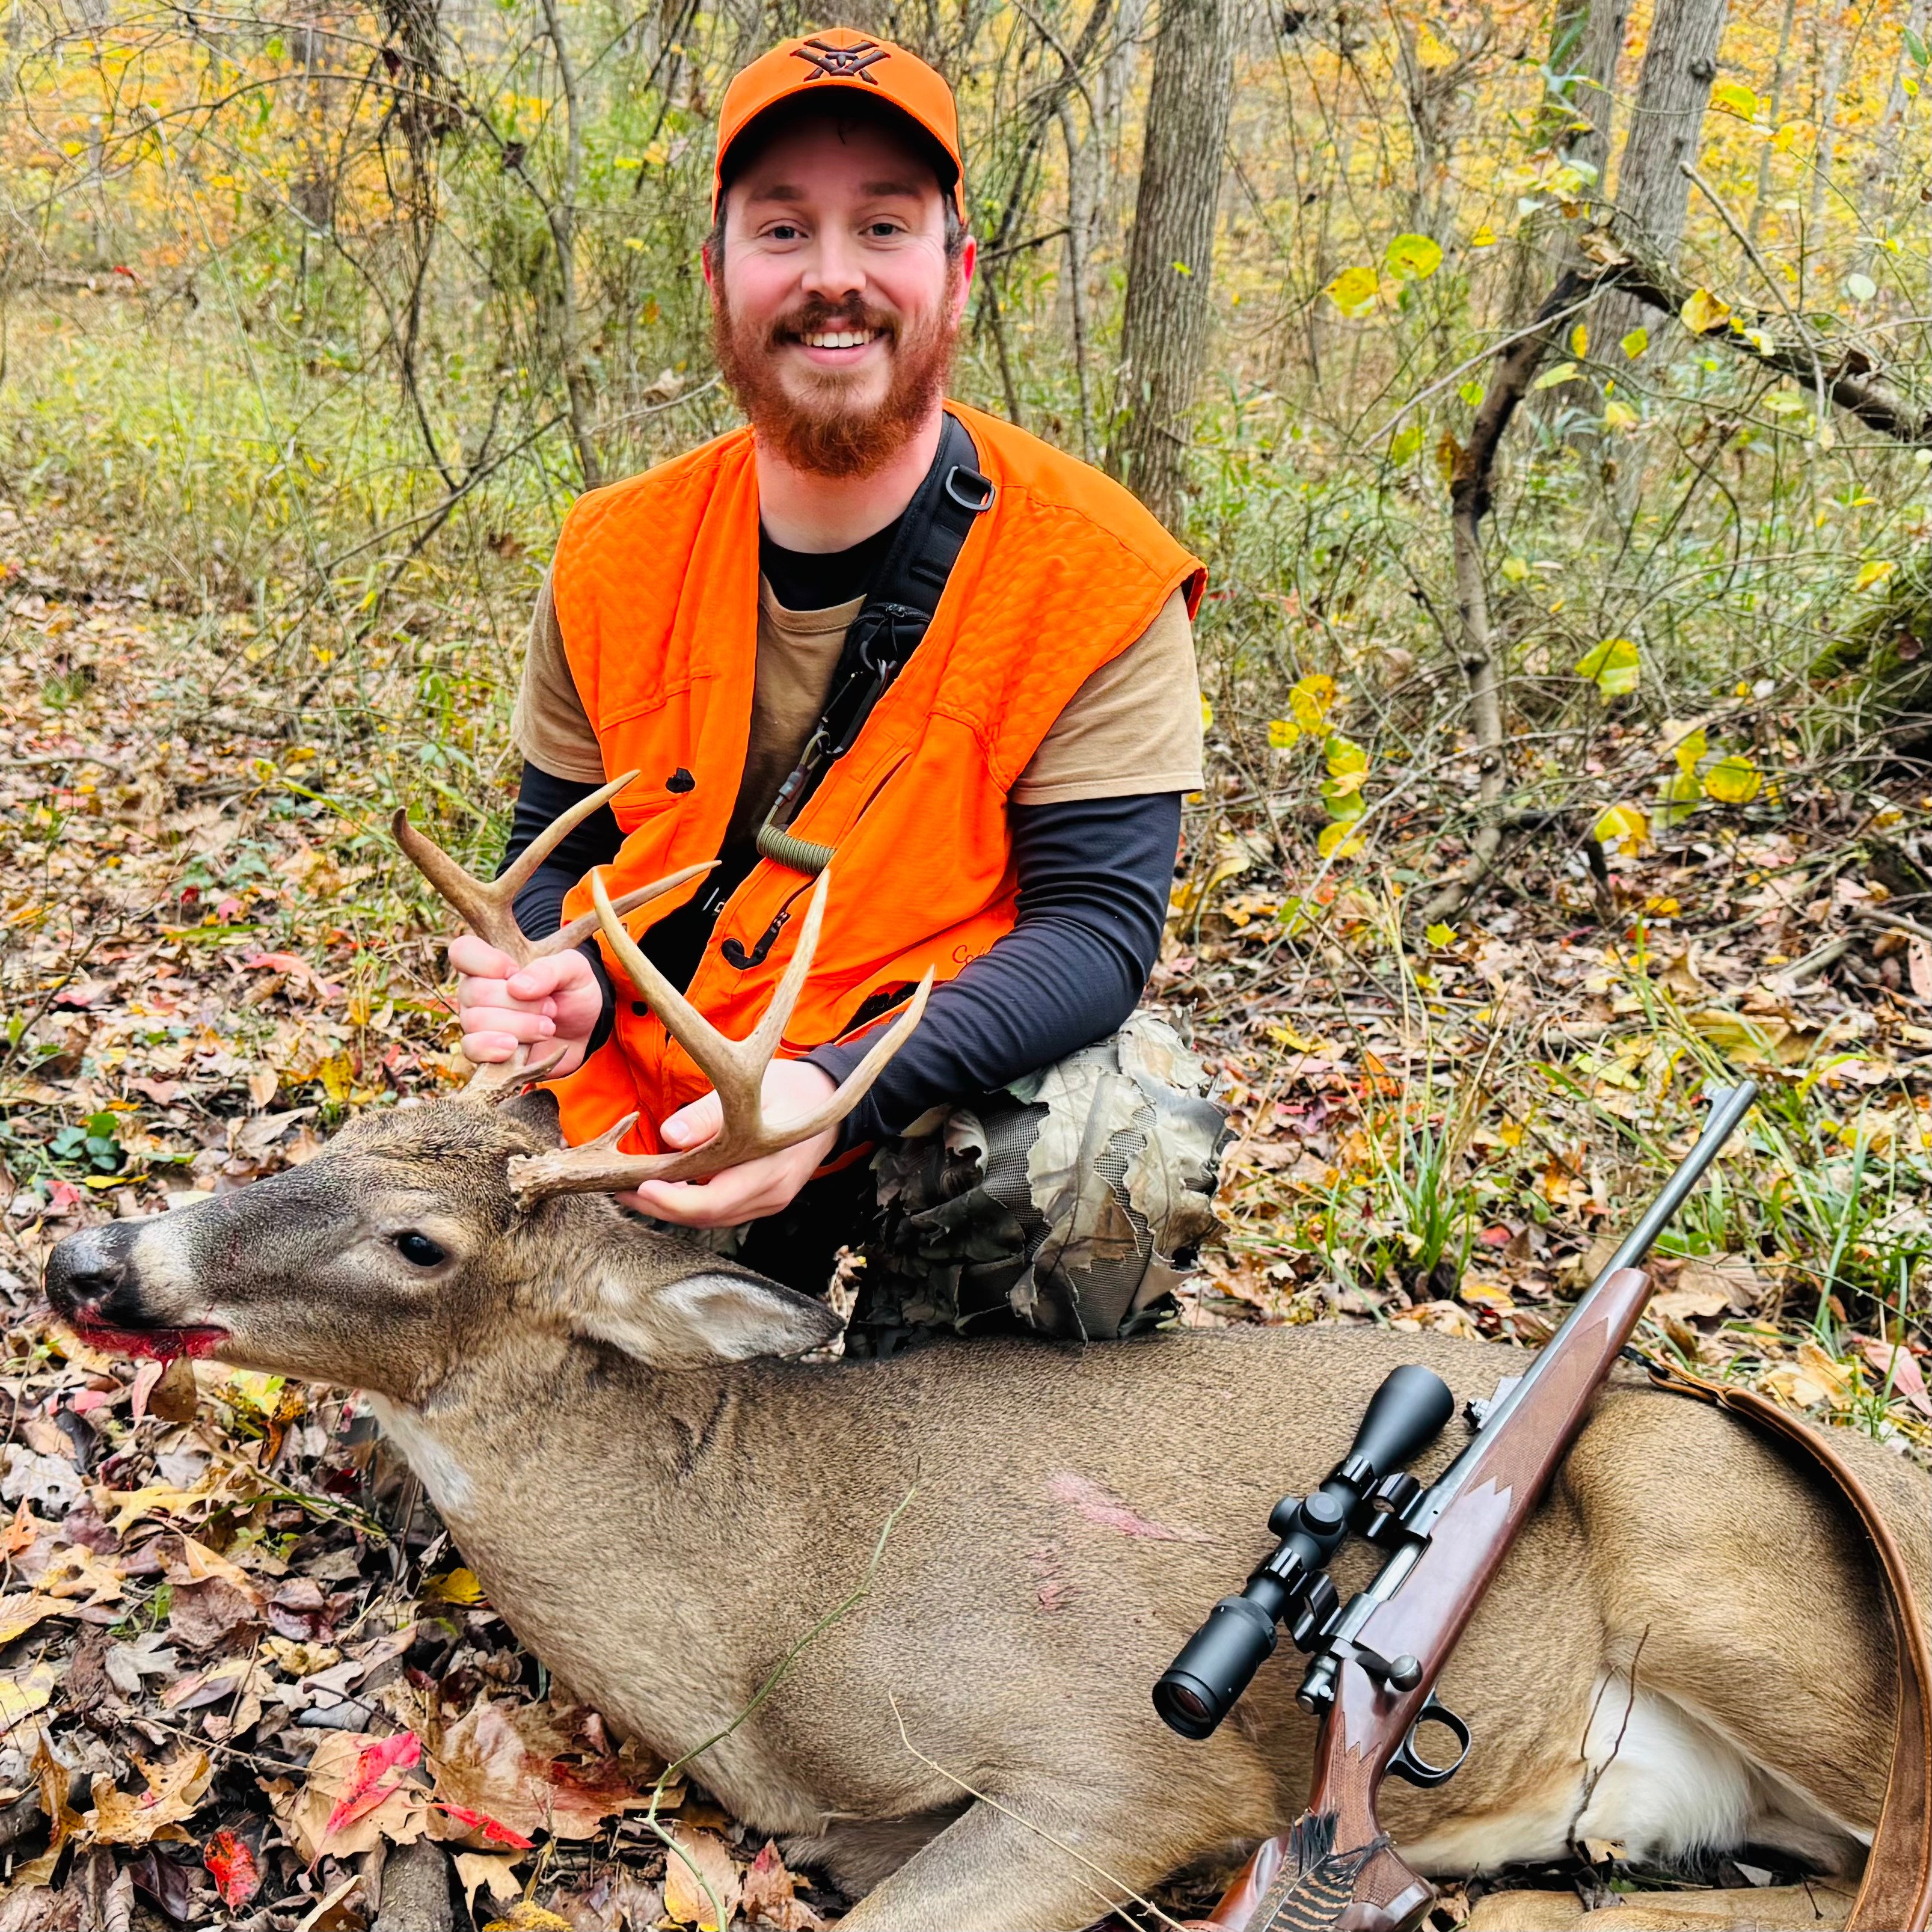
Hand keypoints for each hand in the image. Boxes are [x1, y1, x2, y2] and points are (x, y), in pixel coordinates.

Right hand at [451, 934, 604, 1075]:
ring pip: (476, 1021)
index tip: (514, 971)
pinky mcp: (484, 1050)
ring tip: (547, 1027)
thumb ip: (550, 969)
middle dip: (519, 1002)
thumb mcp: (575, 970)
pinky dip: (494, 1048)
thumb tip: (516, 986)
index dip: (486, 962)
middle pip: (474, 991)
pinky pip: (471, 1048)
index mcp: (492, 963)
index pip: (463, 951)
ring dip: (519, 1026)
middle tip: (550, 1007)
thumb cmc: (572, 993)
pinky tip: (515, 1048)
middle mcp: (477, 990)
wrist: (584, 1032)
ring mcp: (477, 1021)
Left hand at [622, 1059, 839, 1228]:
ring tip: (637, 1188)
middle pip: (707, 1216)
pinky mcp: (765, 1198)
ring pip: (713, 1217)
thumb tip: (670, 1135)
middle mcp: (771, 1193)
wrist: (830, 1099)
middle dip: (661, 1206)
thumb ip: (710, 1114)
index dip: (673, 1201)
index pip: (714, 1201)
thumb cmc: (791, 1089)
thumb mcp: (754, 1088)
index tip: (639, 1186)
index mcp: (770, 1169)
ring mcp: (770, 1200)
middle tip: (621, 1189)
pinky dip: (694, 1202)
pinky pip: (723, 1210)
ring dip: (674, 1206)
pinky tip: (672, 1186)